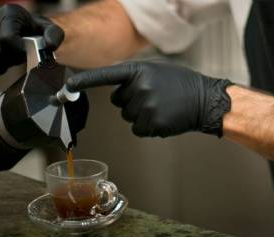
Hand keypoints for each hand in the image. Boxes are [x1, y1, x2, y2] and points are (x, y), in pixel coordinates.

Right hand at [0, 4, 63, 74]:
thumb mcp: (50, 29)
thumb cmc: (38, 29)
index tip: (27, 55)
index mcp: (10, 14)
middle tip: (23, 56)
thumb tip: (49, 46)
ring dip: (4, 64)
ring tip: (14, 57)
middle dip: (13, 59)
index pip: (7, 39)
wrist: (25, 27)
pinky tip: (5, 63)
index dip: (18, 52)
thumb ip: (54, 36)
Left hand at [66, 61, 231, 137]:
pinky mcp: (153, 124)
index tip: (68, 88)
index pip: (104, 76)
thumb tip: (117, 94)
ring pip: (129, 117)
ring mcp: (146, 106)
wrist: (205, 101)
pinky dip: (148, 128)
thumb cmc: (182, 85)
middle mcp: (139, 87)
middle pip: (118, 102)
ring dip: (142, 116)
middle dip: (132, 102)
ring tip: (162, 108)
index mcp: (138, 71)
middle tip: (154, 99)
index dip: (84, 82)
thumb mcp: (156, 71)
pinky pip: (138, 129)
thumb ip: (135, 78)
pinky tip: (163, 120)